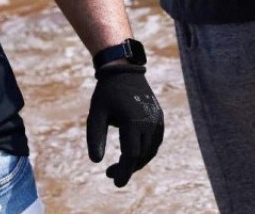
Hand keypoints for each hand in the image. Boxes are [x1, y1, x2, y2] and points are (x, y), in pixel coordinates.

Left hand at [87, 63, 164, 186]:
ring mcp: (157, 119)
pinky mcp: (160, 117)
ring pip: (151, 150)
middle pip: (141, 155)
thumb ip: (95, 138)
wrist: (124, 71)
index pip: (131, 155)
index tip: (115, 183)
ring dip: (138, 162)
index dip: (124, 172)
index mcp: (133, 121)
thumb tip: (96, 161)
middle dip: (127, 168)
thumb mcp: (95, 115)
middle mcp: (149, 122)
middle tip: (109, 173)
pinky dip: (147, 151)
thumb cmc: (106, 93)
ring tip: (122, 165)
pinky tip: (134, 153)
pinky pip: (156, 141)